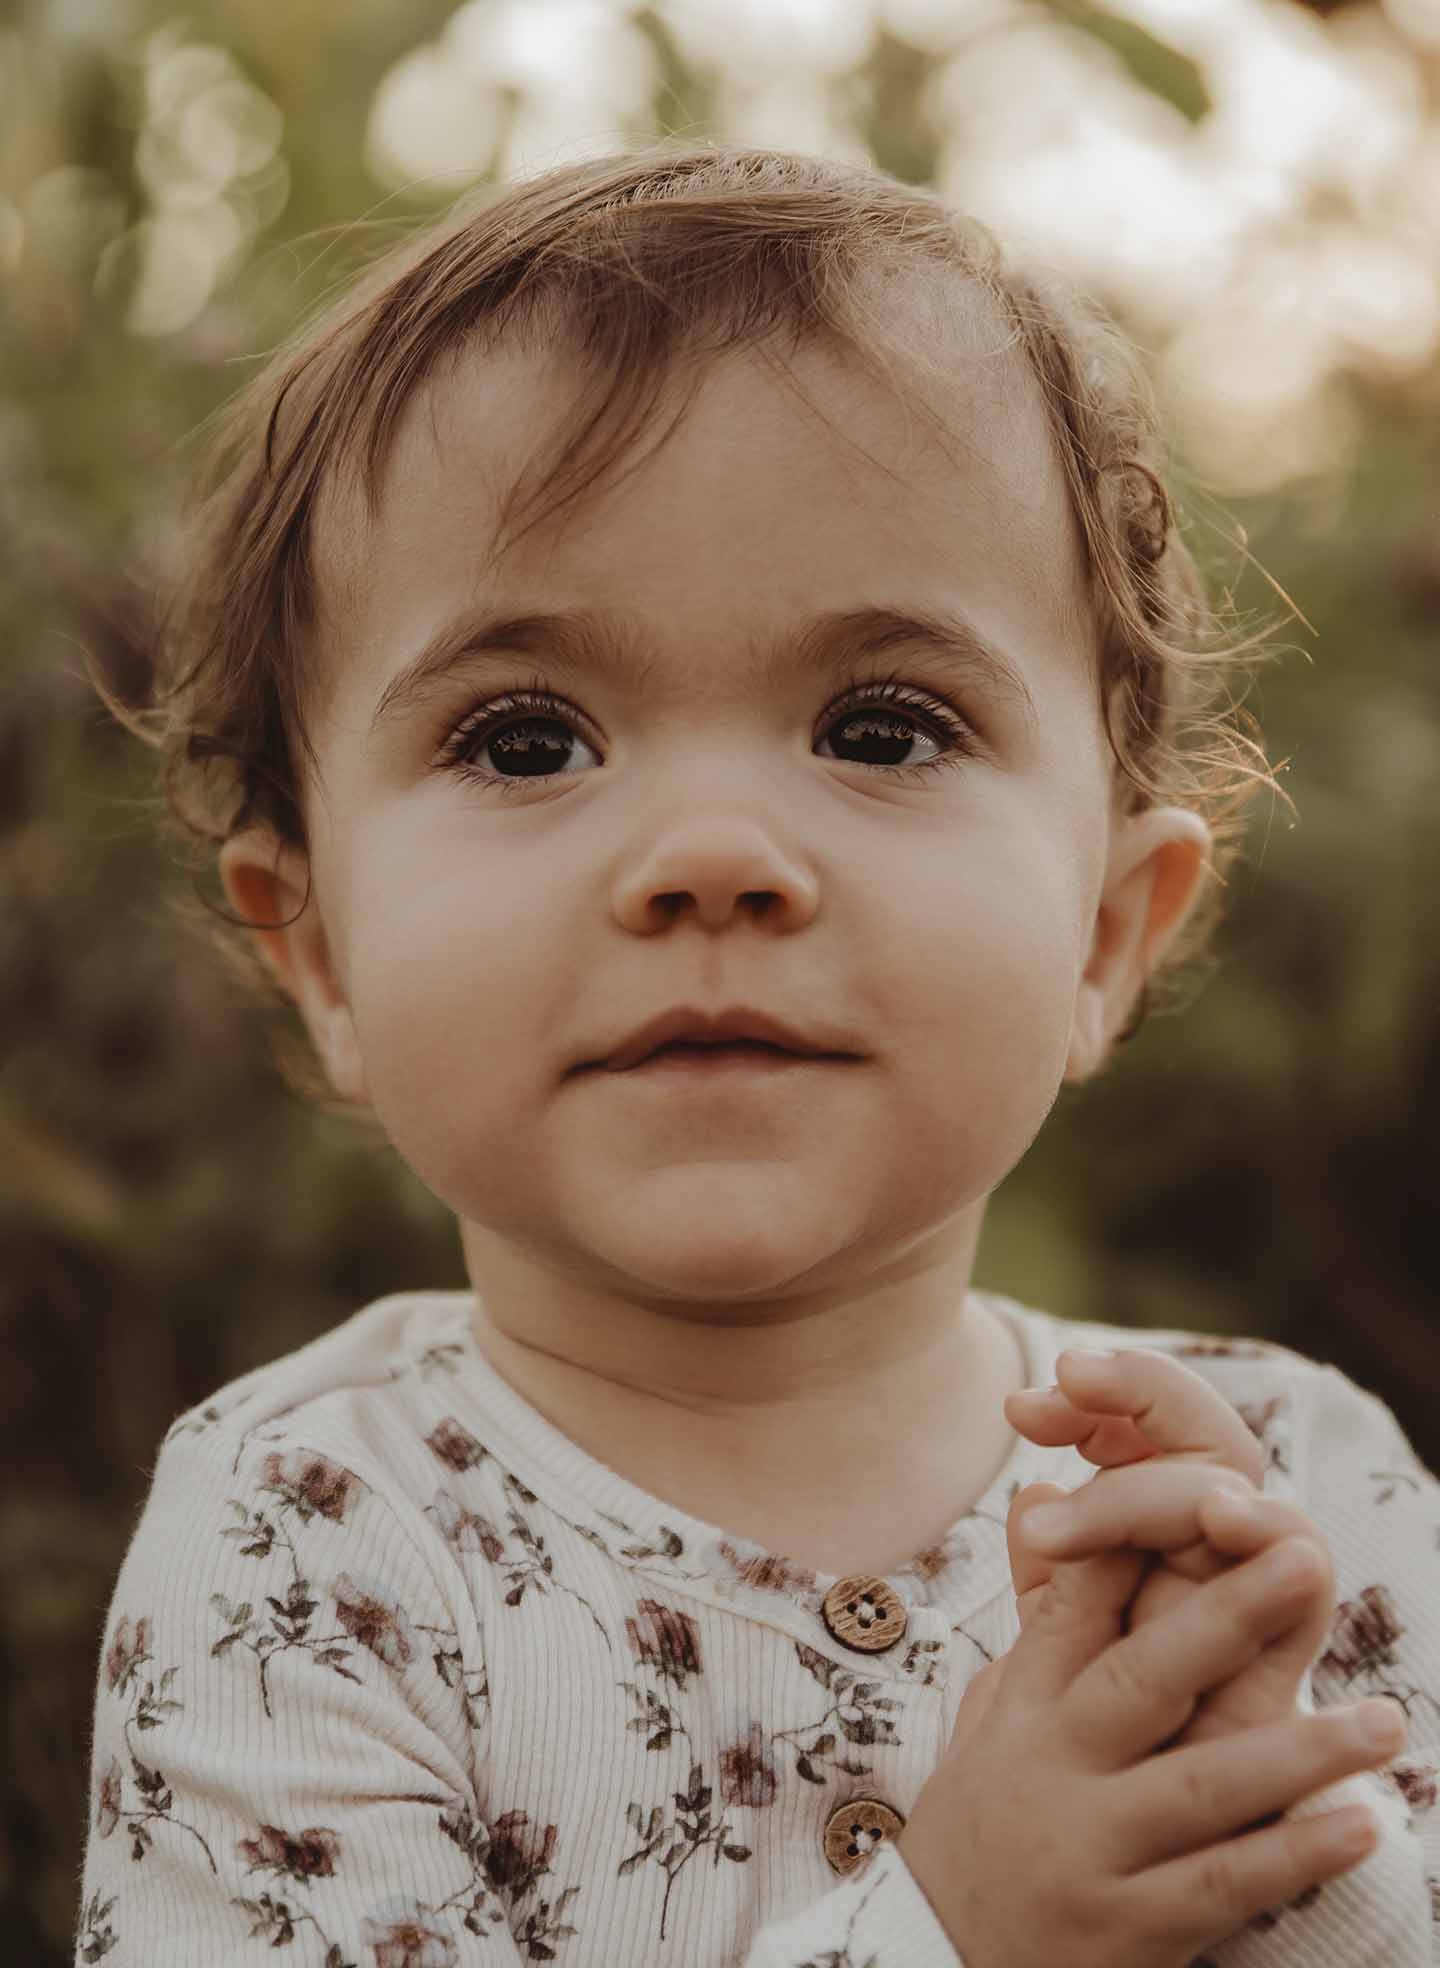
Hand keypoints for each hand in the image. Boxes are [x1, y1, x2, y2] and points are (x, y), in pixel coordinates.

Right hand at [896, 1524, 1401, 1967]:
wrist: (933, 1962)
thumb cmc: (980, 1823)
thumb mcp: (990, 1714)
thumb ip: (1036, 1617)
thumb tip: (1042, 1491)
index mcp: (1029, 1705)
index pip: (1079, 1601)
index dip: (1141, 1542)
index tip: (1214, 1493)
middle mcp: (1056, 1765)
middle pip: (1146, 1676)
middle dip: (1229, 1616)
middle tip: (1306, 1562)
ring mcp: (1092, 1847)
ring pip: (1204, 1786)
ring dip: (1301, 1750)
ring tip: (1382, 1719)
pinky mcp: (1127, 1929)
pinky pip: (1224, 1885)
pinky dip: (1293, 1855)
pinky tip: (1359, 1827)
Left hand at [1003, 1346, 1330, 1744]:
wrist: (1127, 1863)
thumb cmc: (1091, 1751)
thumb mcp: (1052, 1657)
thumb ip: (1049, 1577)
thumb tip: (1028, 1493)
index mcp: (1142, 1537)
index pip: (1133, 1432)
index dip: (1091, 1400)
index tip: (1021, 1404)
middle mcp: (1201, 1552)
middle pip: (1194, 1437)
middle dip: (1141, 1396)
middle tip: (1069, 1386)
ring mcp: (1244, 1592)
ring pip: (1238, 1491)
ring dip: (1187, 1474)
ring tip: (1155, 1471)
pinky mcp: (1283, 1651)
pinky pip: (1305, 1578)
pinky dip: (1277, 1538)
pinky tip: (1231, 1520)